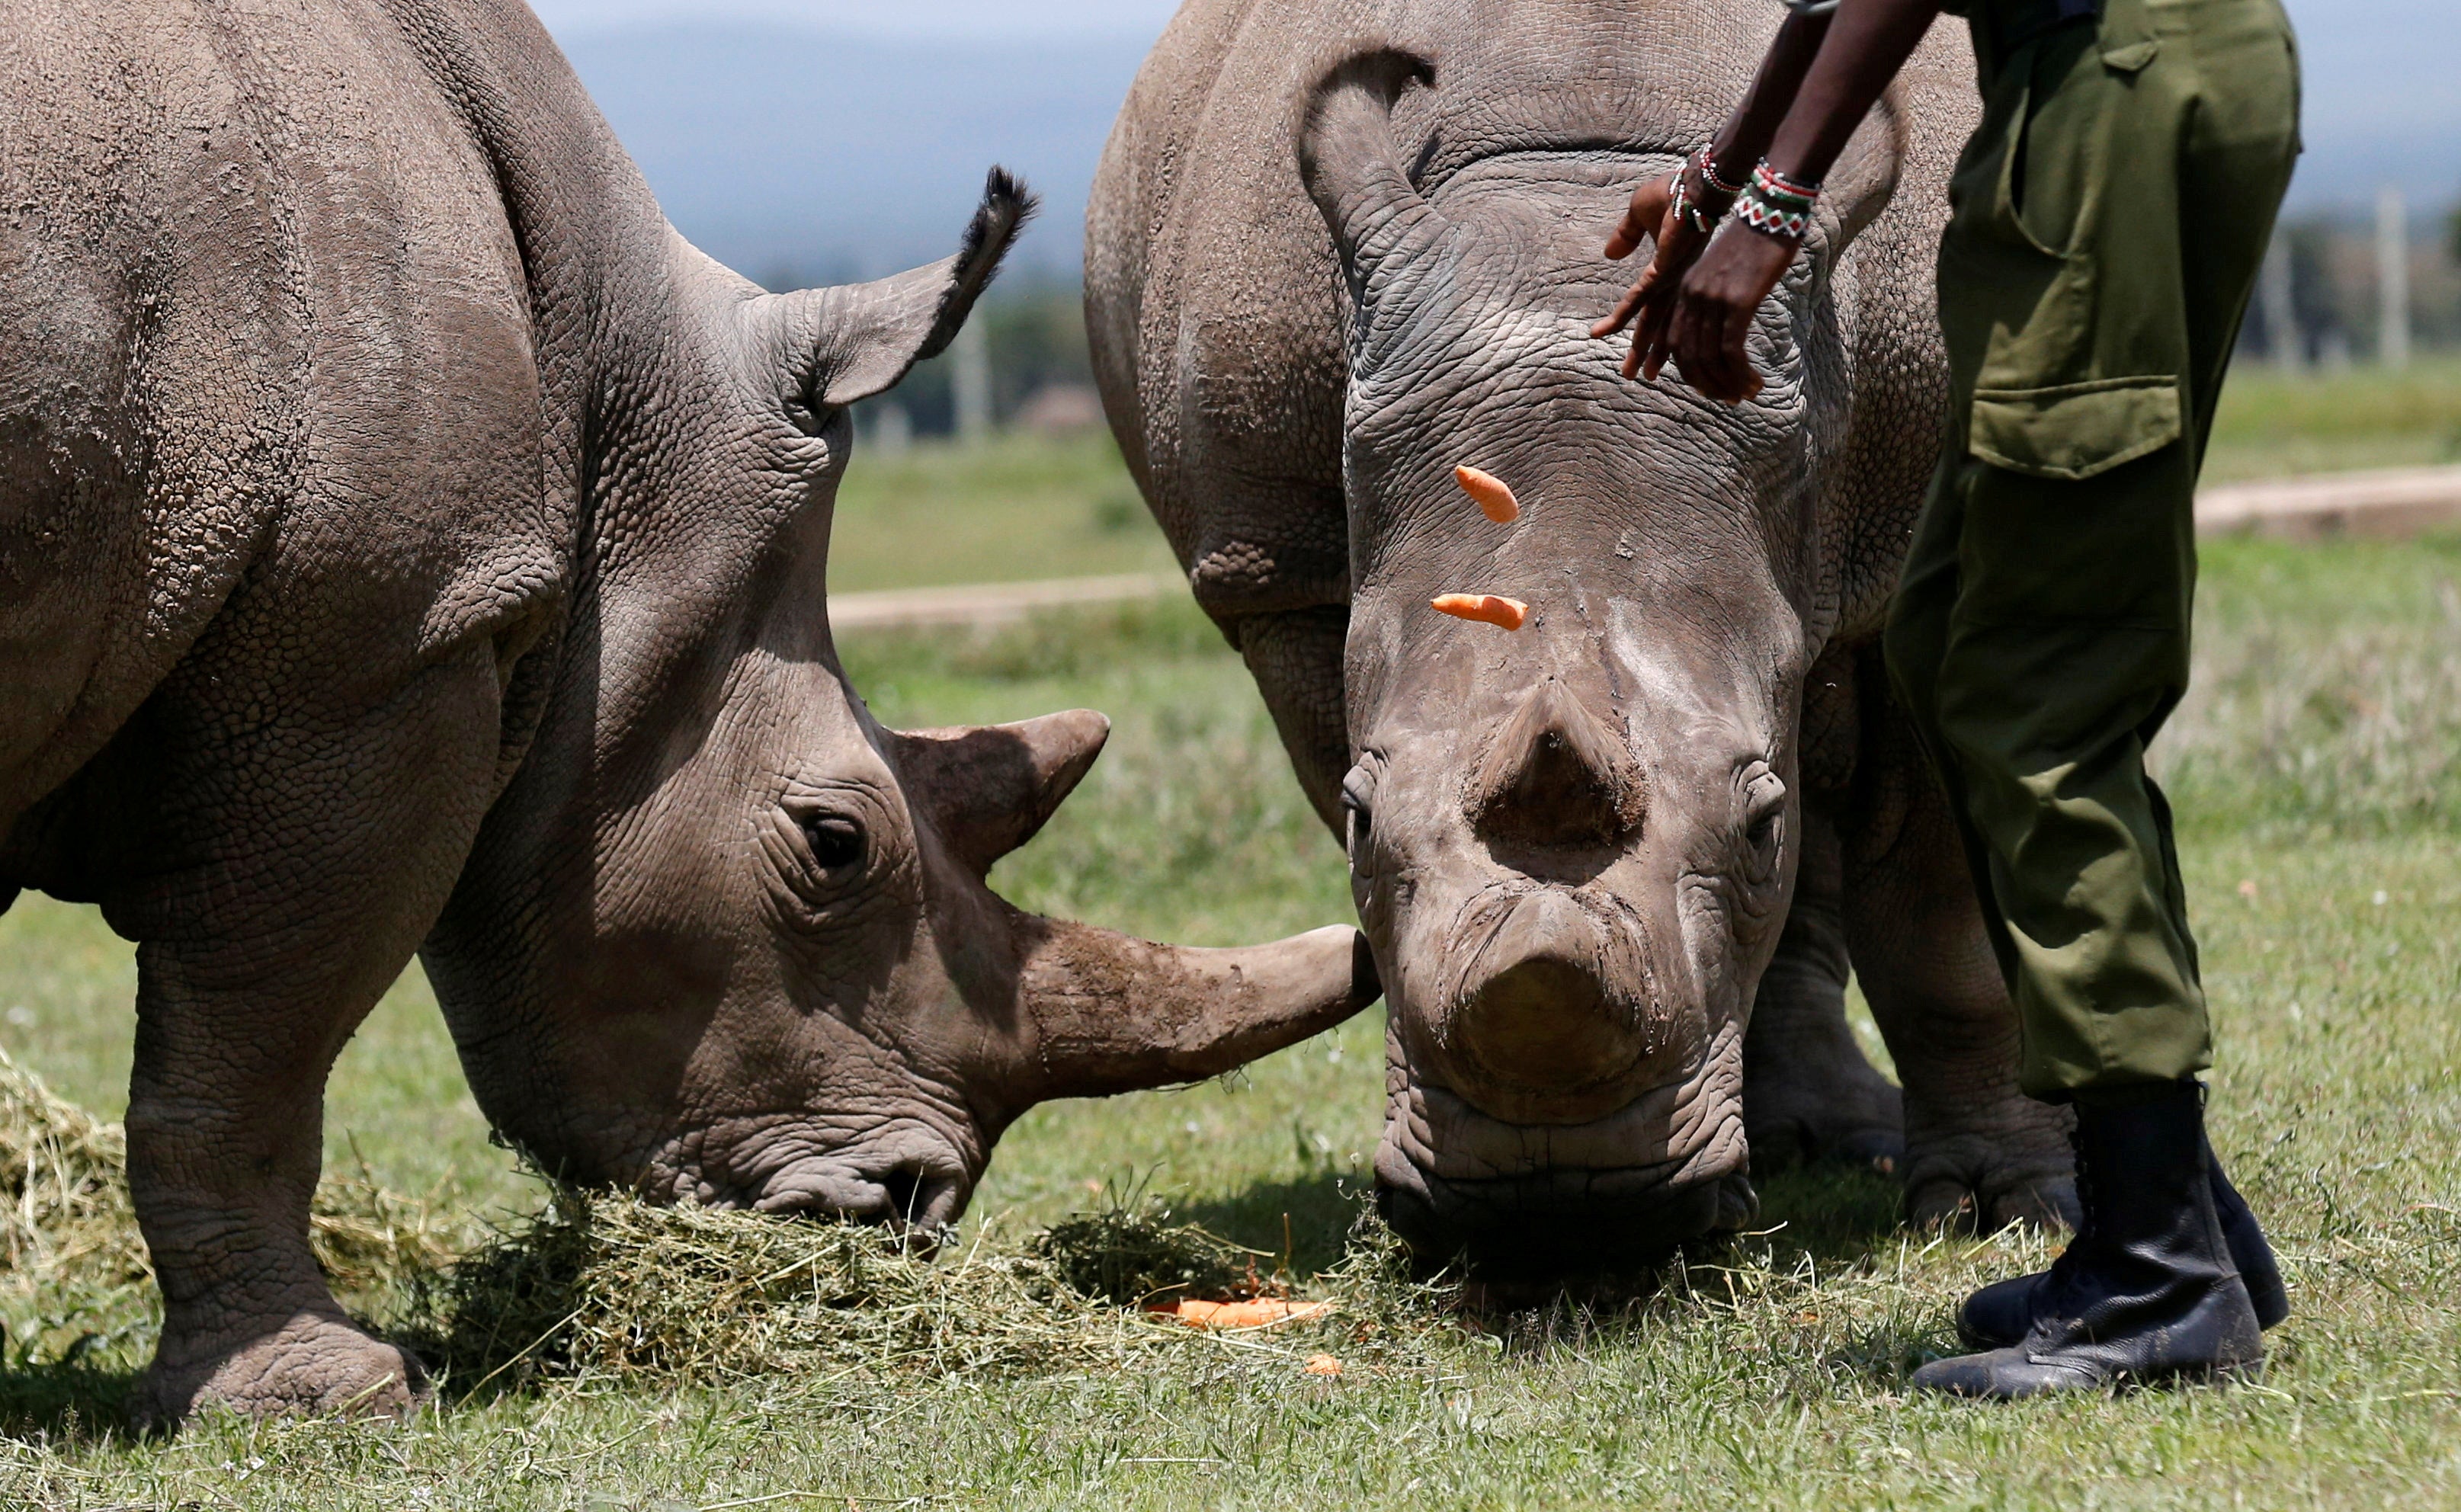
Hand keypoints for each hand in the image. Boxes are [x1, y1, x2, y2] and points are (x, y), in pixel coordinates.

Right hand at [1590, 172, 1718, 380]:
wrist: (1697, 180)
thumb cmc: (1674, 190)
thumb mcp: (1639, 213)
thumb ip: (1624, 235)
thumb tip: (1609, 256)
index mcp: (1671, 270)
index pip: (1654, 305)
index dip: (1643, 326)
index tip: (1633, 345)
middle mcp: (1675, 281)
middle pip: (1658, 324)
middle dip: (1648, 352)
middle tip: (1638, 377)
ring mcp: (1672, 279)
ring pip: (1653, 321)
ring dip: (1642, 349)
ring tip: (1633, 375)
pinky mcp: (1665, 270)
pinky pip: (1638, 298)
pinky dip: (1621, 316)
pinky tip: (1604, 330)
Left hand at [1661, 222, 1796, 404]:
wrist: (1771, 210)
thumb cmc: (1756, 240)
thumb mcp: (1725, 272)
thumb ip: (1717, 298)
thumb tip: (1725, 328)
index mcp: (1685, 290)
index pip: (1676, 342)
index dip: (1689, 371)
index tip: (1708, 387)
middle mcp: (1692, 297)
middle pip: (1688, 357)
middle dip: (1706, 385)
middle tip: (1727, 399)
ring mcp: (1712, 300)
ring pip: (1709, 359)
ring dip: (1726, 384)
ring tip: (1744, 395)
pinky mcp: (1737, 302)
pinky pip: (1731, 351)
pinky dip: (1740, 374)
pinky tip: (1753, 383)